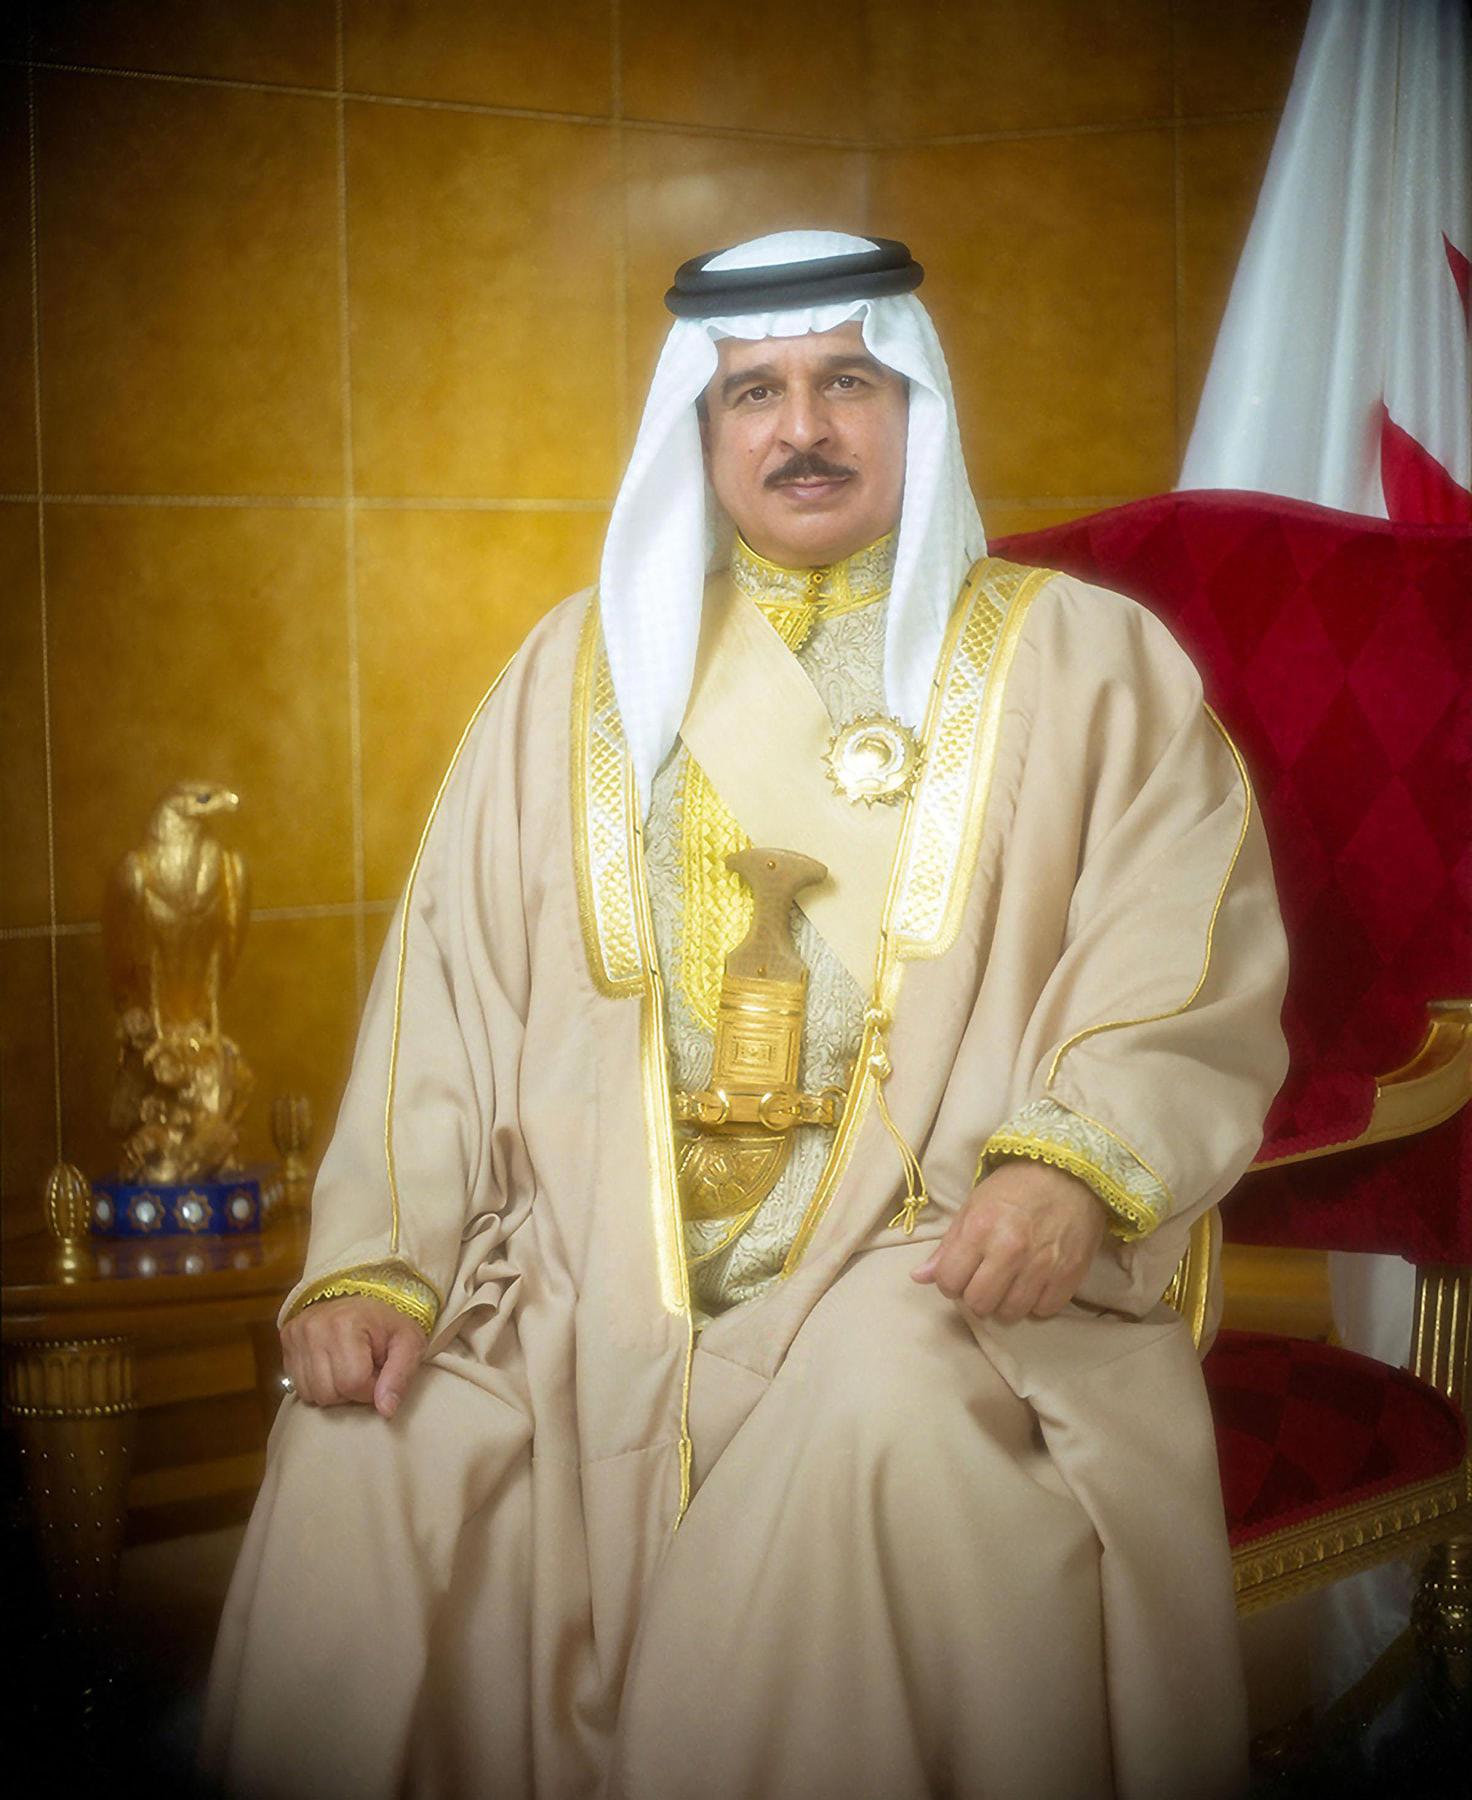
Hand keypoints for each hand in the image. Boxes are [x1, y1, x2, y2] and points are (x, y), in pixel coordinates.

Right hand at [281, 1296, 425, 1417]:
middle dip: (352, 1391)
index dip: (371, 1388)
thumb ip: (401, 1376)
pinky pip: (298, 1387)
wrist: (362, 1301)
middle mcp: (314, 1328)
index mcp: (345, 1324)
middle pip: (328, 1392)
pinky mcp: (286, 1341)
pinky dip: (318, 1385)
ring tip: (348, 1367)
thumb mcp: (409, 1343)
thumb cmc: (388, 1324)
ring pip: (311, 1394)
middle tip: (364, 1370)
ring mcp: (295, 1334)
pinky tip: (332, 1367)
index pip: (353, 1383)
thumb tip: (386, 1410)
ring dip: (334, 1390)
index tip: (379, 1372)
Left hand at [910, 1160, 1107, 1321]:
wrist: (1069, 1174)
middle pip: (979, 1304)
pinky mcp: (1069, 1275)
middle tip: (984, 1281)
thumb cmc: (1015, 1188)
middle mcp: (1010, 1250)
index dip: (950, 1282)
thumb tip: (919, 1277)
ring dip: (1005, 1303)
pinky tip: (1033, 1284)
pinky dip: (1035, 1303)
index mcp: (980, 1229)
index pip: (949, 1282)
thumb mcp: (973, 1206)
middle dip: (975, 1297)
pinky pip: (1043, 1311)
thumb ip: (947, 1246)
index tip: (960, 1273)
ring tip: (1009, 1284)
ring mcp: (1042, 1265)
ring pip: (1010, 1313)